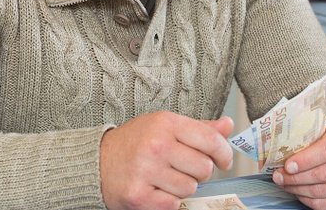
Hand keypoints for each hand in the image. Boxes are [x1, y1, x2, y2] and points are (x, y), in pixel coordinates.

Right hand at [100, 112, 233, 209]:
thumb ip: (199, 128)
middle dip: (199, 172)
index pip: (211, 139)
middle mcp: (156, 145)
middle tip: (183, 168)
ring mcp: (146, 171)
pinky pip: (173, 204)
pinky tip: (156, 189)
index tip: (224, 161)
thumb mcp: (165, 126)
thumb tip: (228, 125)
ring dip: (182, 187)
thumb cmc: (135, 142)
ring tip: (166, 178)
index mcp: (166, 123)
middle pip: (204, 168)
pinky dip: (169, 201)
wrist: (96, 162)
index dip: (224, 153)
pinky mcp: (138, 195)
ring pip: (190, 188)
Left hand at [271, 124, 325, 209]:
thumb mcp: (317, 132)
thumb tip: (279, 155)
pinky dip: (309, 201)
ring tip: (285, 184)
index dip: (306, 160)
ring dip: (299, 190)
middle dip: (297, 178)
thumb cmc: (325, 140)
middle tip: (279, 176)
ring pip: (324, 191)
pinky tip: (299, 192)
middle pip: (325, 173)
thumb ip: (303, 141)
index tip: (287, 166)